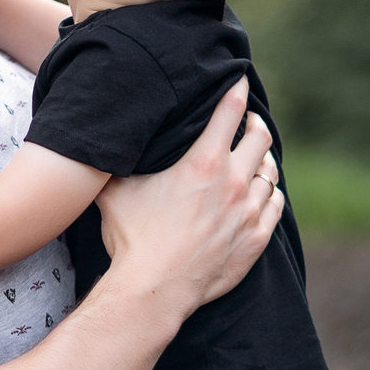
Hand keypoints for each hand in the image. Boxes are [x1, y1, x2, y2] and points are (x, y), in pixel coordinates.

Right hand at [94, 80, 282, 311]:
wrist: (154, 290)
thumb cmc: (132, 239)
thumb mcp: (115, 191)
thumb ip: (112, 162)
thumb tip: (95, 142)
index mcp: (203, 162)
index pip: (230, 110)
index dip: (235, 88)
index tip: (237, 78)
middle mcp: (233, 182)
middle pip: (260, 137)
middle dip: (254, 122)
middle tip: (247, 120)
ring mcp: (248, 212)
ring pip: (269, 172)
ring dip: (262, 160)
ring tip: (254, 157)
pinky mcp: (256, 239)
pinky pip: (274, 205)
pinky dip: (269, 193)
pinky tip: (261, 192)